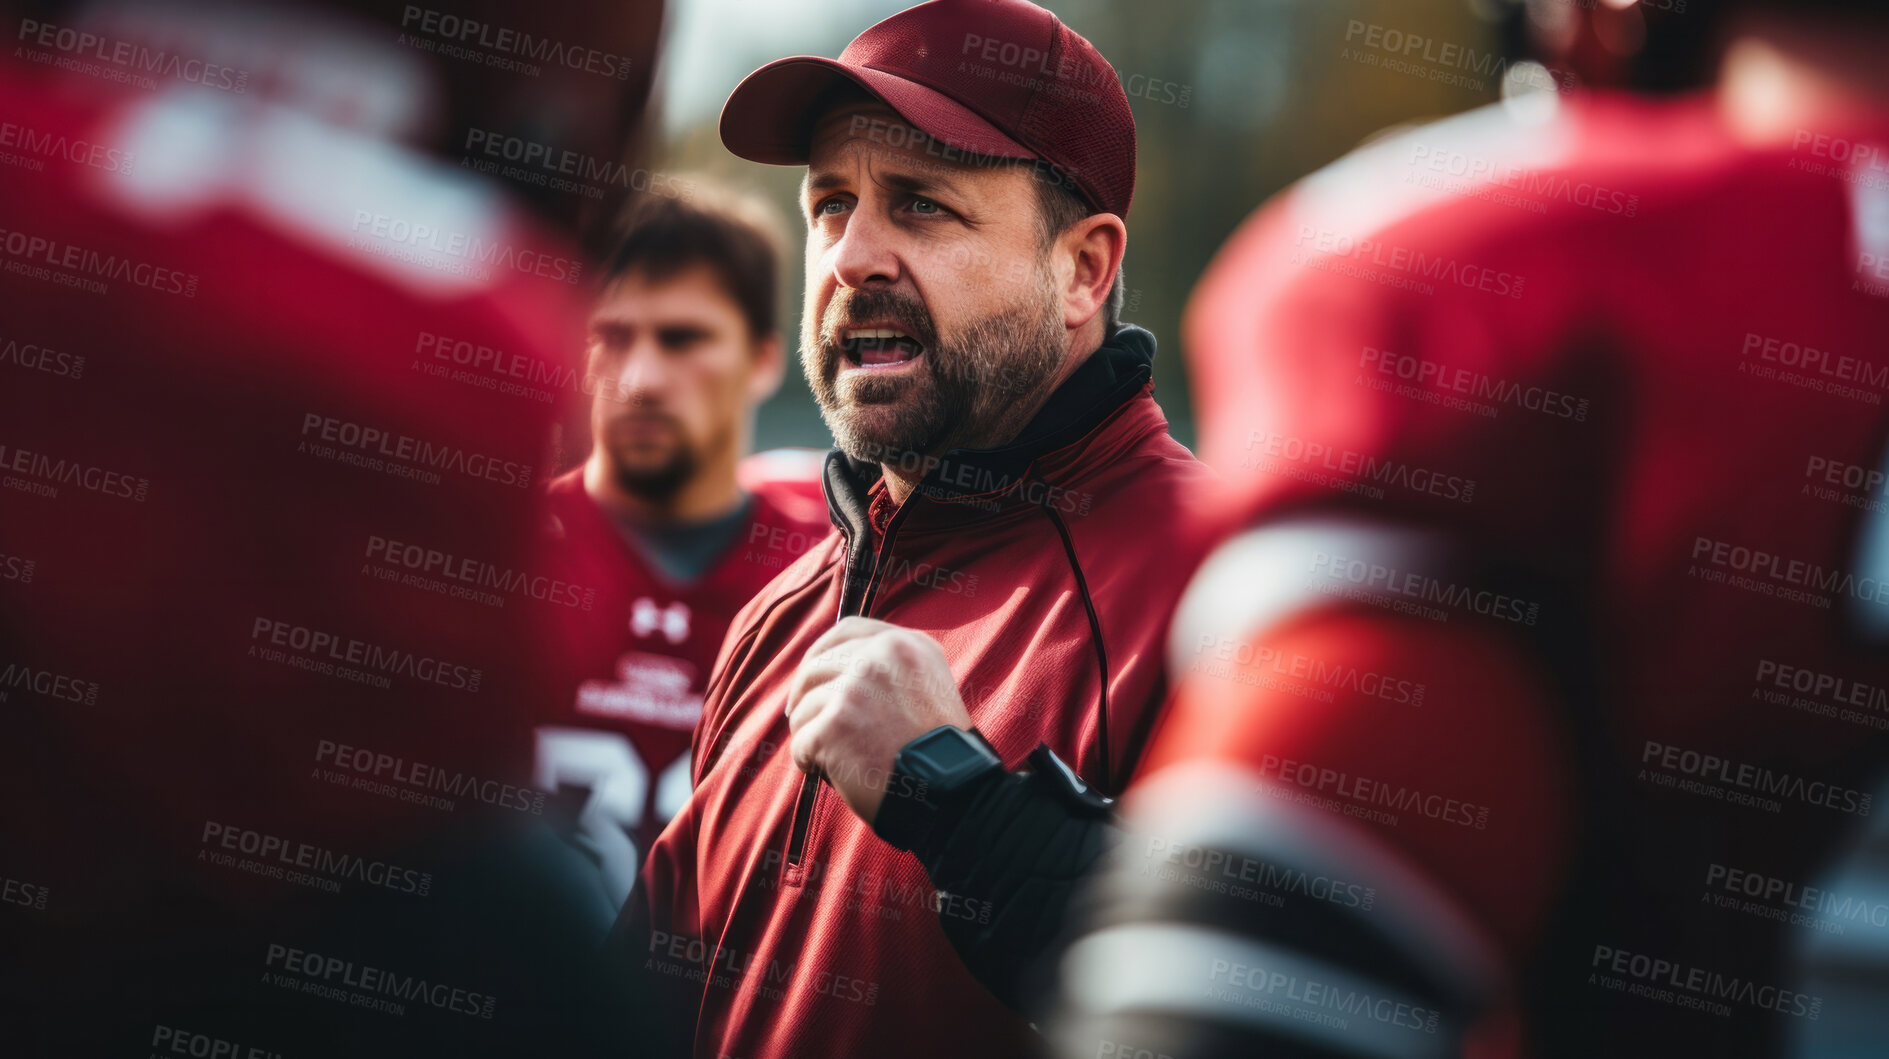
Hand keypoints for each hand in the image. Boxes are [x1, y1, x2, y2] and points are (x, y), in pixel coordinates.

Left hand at [785, 616, 972, 822]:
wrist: (950, 792)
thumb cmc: (936, 751)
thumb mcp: (927, 686)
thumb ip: (889, 668)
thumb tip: (831, 668)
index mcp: (906, 645)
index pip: (846, 631)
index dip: (821, 653)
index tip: (812, 678)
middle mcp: (881, 656)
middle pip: (816, 667)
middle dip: (804, 697)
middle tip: (807, 722)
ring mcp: (856, 687)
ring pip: (804, 706)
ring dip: (811, 734)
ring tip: (833, 757)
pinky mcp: (836, 723)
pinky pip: (801, 741)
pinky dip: (810, 762)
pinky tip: (831, 773)